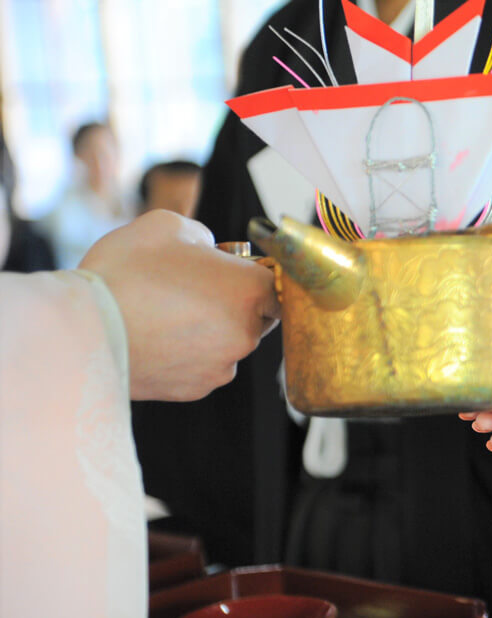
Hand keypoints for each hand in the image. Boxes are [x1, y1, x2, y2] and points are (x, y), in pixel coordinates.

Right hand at [79, 210, 280, 400]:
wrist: (86, 329)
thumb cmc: (127, 271)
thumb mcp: (169, 226)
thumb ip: (204, 237)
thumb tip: (211, 250)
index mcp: (251, 291)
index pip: (279, 284)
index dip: (256, 275)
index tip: (234, 271)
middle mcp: (247, 334)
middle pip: (257, 316)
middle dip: (234, 303)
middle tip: (192, 288)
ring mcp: (223, 366)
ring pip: (228, 343)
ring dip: (210, 330)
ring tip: (166, 313)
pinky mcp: (197, 389)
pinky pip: (203, 366)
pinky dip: (189, 354)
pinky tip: (158, 337)